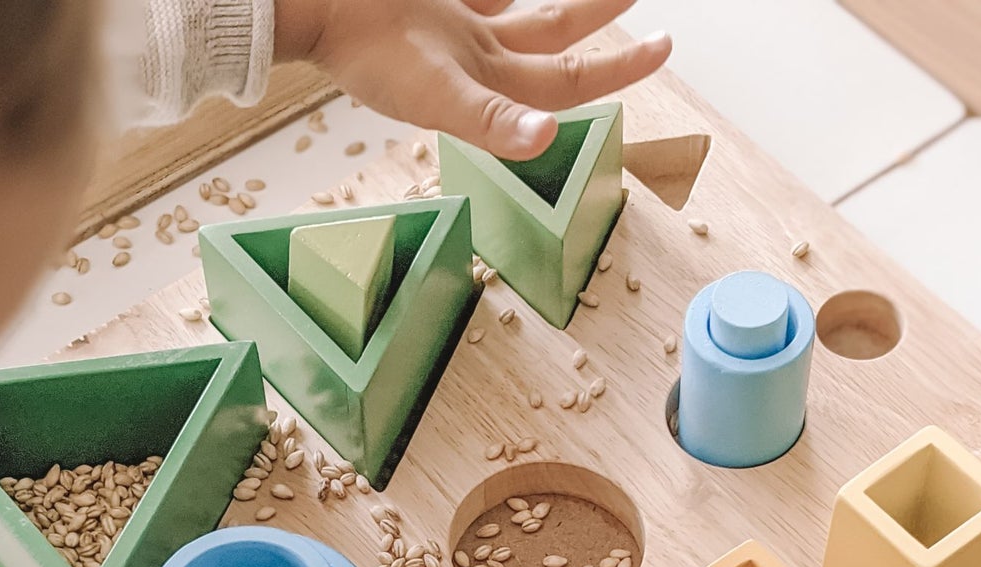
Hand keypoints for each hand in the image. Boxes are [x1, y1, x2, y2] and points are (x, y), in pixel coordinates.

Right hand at [276, 0, 671, 160]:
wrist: (315, 5)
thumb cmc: (367, 56)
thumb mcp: (434, 94)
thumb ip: (490, 120)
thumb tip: (548, 139)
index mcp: (486, 87)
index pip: (568, 81)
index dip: (619, 68)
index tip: (664, 45)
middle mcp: (481, 56)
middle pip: (558, 38)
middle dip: (604, 18)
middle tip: (646, 1)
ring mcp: (461, 21)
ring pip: (533, 8)